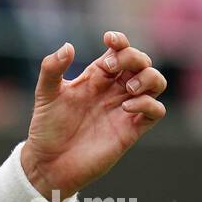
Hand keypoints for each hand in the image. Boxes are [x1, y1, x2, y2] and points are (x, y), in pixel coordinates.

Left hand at [21, 31, 166, 200]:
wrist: (49, 162)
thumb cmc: (47, 127)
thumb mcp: (45, 94)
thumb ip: (52, 69)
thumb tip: (69, 46)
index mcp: (96, 77)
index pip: (118, 51)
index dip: (120, 41)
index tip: (108, 39)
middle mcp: (114, 90)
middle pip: (141, 63)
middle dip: (132, 57)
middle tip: (110, 67)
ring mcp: (125, 109)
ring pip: (156, 83)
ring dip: (148, 77)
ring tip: (127, 87)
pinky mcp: (131, 130)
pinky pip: (156, 111)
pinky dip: (148, 104)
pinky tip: (126, 108)